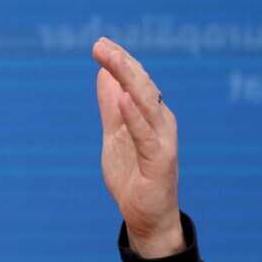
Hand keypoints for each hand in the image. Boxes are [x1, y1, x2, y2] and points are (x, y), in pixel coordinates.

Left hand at [92, 37, 185, 258]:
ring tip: (110, 61)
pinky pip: (146, 135)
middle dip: (121, 63)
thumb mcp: (114, 134)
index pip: (136, 80)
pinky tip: (122, 99)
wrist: (146, 217)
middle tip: (99, 45)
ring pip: (146, 104)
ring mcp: (162, 141)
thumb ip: (111, 107)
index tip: (100, 43)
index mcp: (151, 114)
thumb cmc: (133, 174)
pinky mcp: (160, 162)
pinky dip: (134, 116)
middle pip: (142, 86)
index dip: (120, 60)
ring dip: (128, 80)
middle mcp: (161, 123)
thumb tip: (103, 74)